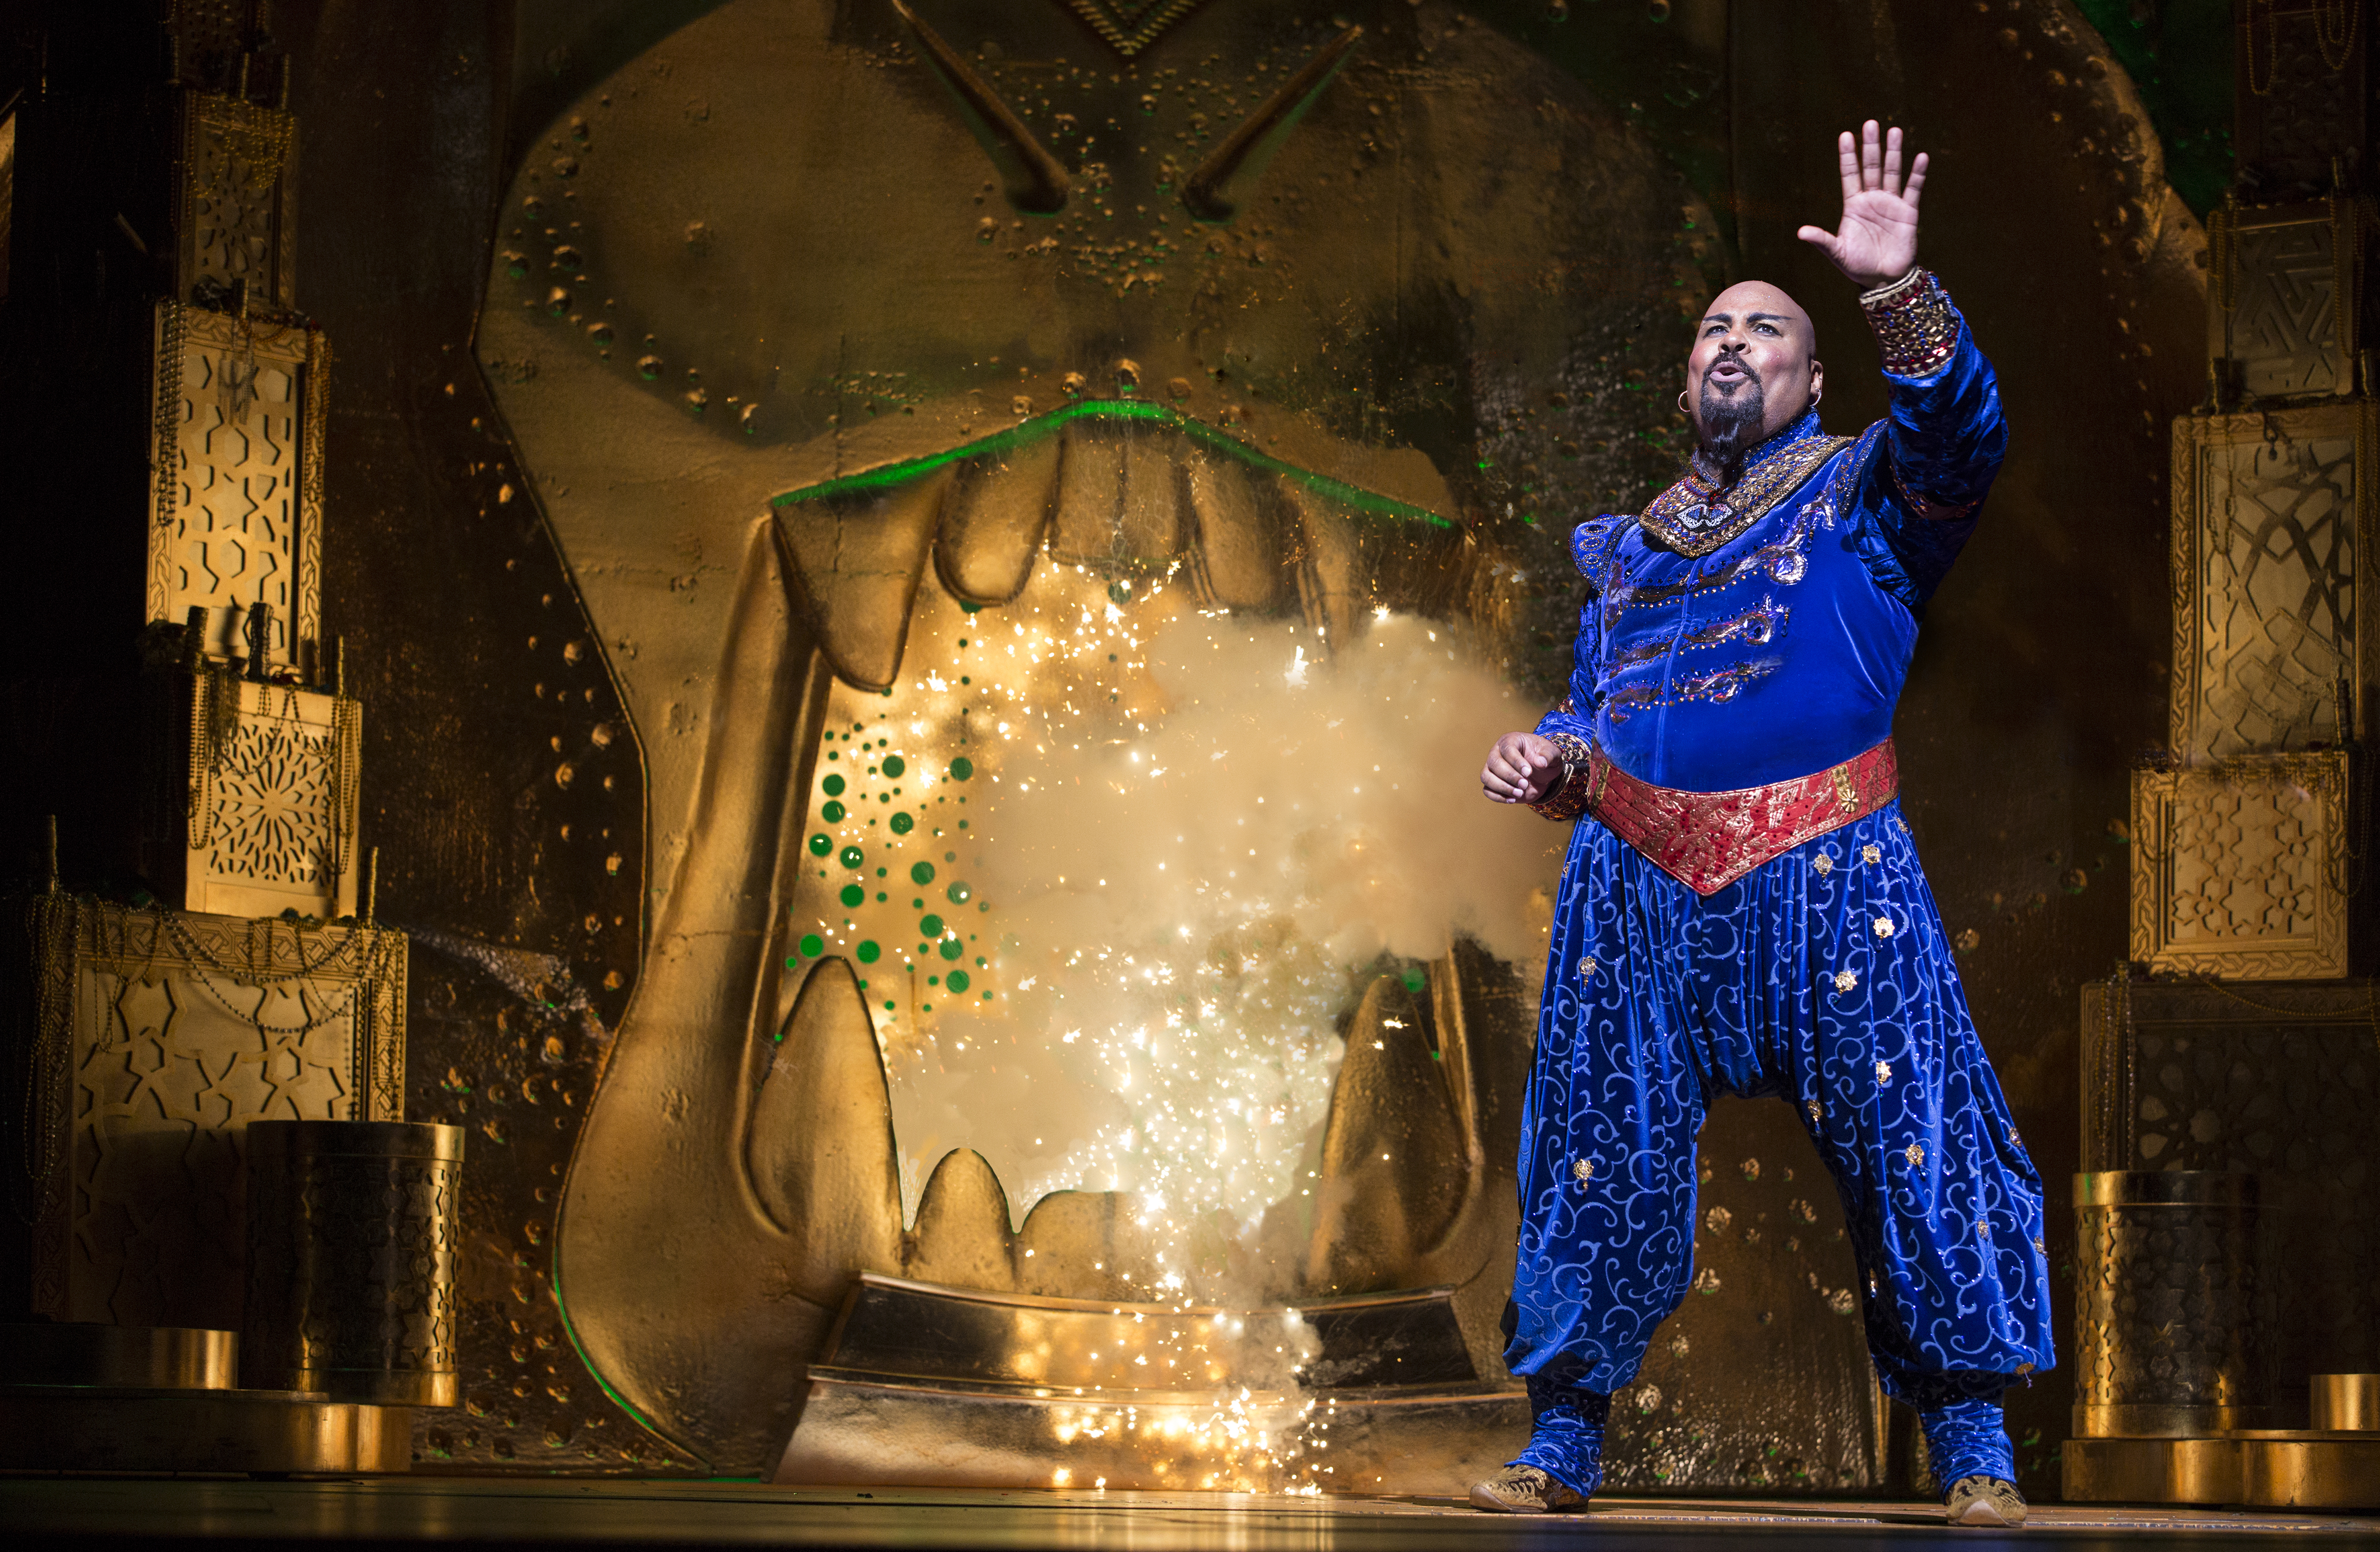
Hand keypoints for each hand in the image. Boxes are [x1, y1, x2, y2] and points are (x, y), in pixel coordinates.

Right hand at [1482, 732, 1564, 804]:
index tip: (1529, 772)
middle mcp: (1497, 752)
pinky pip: (1487, 791)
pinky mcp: (1492, 783)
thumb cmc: (1544, 759)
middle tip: (1525, 784)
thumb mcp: (1553, 754)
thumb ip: (1548, 755)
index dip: (1516, 762)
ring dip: (1502, 787)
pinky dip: (1498, 797)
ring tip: (1519, 793)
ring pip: (1486, 777)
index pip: (1507, 749)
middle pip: (1494, 763)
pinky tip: (1513, 799)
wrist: (1541, 774)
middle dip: (1510, 776)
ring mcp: (1491, 768)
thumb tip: (1540, 762)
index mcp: (1511, 740)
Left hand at [1797, 120, 1925, 289]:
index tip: (1845, 135)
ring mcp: (1891, 204)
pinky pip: (1913, 189)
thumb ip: (1822, 240)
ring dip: (1893, 152)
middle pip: (1871, 167)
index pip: (1849, 174)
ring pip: (1892, 172)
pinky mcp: (1908, 212)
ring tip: (1894, 131)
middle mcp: (1872, 199)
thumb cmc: (1857, 266)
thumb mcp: (1837, 253)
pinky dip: (1917, 174)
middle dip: (1870, 146)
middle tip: (1870, 123)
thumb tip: (1801, 232)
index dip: (1848, 155)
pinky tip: (1920, 157)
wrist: (1883, 279)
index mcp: (1853, 205)